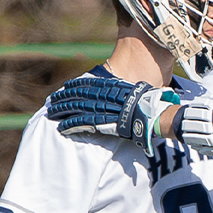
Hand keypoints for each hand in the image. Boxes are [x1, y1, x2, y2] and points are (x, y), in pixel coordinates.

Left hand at [45, 77, 178, 151]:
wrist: (159, 114)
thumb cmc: (158, 105)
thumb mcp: (148, 93)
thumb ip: (140, 93)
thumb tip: (147, 92)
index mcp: (117, 88)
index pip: (93, 85)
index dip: (79, 86)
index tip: (68, 87)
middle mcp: (109, 96)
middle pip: (82, 94)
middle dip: (66, 97)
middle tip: (53, 100)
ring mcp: (106, 109)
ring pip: (80, 107)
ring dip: (65, 109)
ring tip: (52, 112)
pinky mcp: (106, 123)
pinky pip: (85, 123)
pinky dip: (73, 125)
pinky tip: (62, 127)